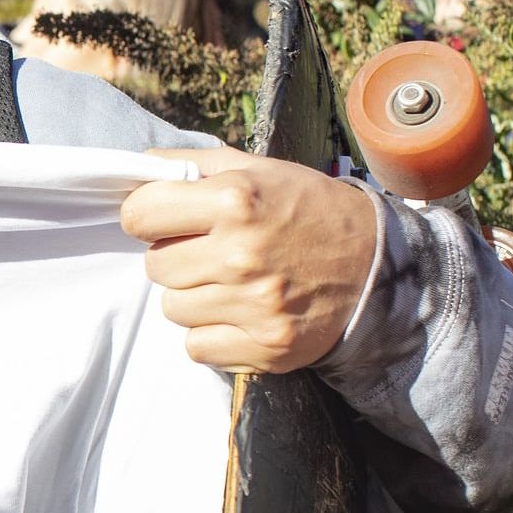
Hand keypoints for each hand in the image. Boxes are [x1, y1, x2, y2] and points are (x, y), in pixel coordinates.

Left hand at [119, 147, 377, 373]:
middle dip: (175, 257)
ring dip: (194, 297)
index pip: (138, 215)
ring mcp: (254, 306)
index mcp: (235, 201)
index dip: (147, 216)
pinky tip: (238, 314)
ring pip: (173, 309)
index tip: (165, 220)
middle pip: (154, 266)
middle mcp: (241, 254)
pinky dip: (211, 334)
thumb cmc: (309, 210)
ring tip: (231, 282)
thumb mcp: (257, 169)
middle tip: (210, 252)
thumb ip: (191, 165)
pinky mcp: (266, 347)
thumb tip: (135, 170)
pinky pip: (196, 347)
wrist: (377, 265)